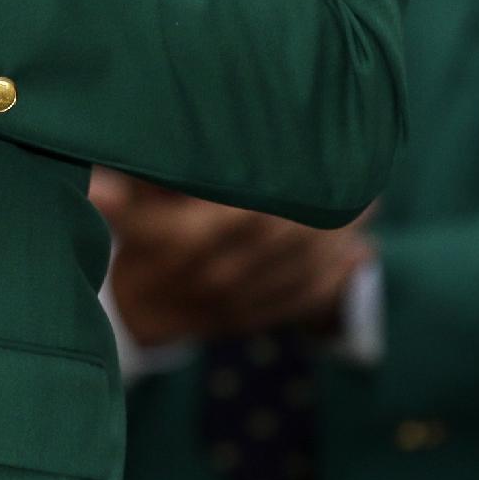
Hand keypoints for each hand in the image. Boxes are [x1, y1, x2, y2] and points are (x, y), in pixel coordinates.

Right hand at [91, 170, 374, 345]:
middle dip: (330, 210)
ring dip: (342, 239)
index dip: (293, 192)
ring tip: (370, 206)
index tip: (320, 161)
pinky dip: (336, 278)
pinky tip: (361, 253)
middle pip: (291, 239)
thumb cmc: (137, 245)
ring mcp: (241, 300)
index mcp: (189, 240)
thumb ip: (136, 183)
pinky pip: (305, 300)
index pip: (255, 213)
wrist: (137, 317)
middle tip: (361, 176)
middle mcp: (219, 273)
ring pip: (304, 269)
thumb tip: (108, 174)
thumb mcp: (130, 209)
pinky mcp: (256, 318)